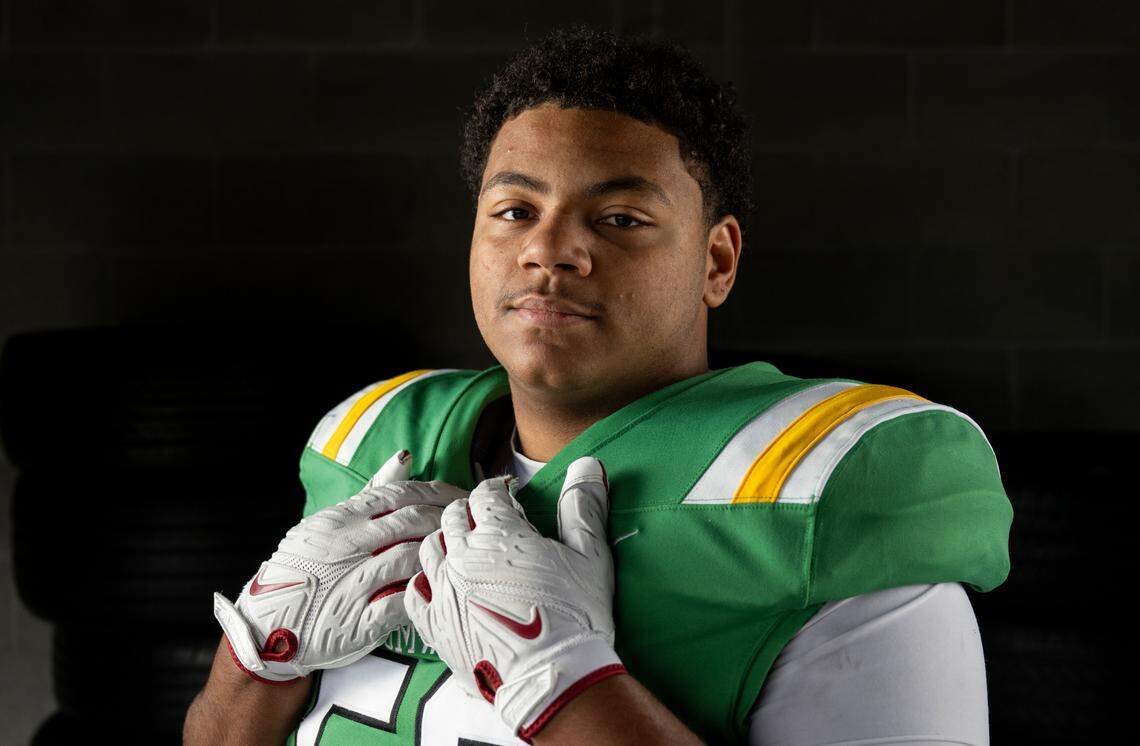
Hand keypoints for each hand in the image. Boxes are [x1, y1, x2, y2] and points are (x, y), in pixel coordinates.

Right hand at [212, 449, 467, 683]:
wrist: (268, 625)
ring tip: (463, 553)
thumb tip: (406, 457)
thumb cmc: (306, 570)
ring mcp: (350, 583)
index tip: (463, 497)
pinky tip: (441, 588)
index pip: (400, 494)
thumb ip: (372, 493)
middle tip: (473, 523)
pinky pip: (402, 602)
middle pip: (412, 522)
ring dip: (441, 554)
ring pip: (411, 558)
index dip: (439, 493)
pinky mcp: (357, 621)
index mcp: (340, 518)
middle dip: (448, 520)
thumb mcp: (330, 524)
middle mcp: (344, 546)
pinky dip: (425, 592)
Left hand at [404, 457, 625, 741]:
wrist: (553, 679)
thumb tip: (587, 464)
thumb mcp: (590, 556)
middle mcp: (462, 554)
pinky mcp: (435, 625)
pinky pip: (414, 592)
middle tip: (488, 521)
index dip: (498, 491)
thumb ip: (584, 506)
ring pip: (429, 548)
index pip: (485, 494)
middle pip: (453, 516)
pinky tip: (439, 584)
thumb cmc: (577, 615)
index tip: (509, 497)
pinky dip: (424, 582)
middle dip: (470, 511)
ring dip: (445, 541)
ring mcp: (444, 590)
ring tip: (463, 549)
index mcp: (498, 532)